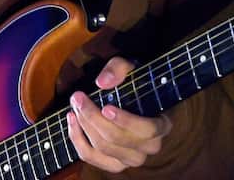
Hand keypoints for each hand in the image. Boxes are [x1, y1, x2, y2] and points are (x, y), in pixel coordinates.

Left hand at [66, 57, 172, 172]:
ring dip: (84, 127)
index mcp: (162, 125)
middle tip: (78, 98)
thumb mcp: (130, 68)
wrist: (131, 99)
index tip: (106, 108)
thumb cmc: (134, 84)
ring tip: (74, 108)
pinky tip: (72, 122)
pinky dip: (78, 141)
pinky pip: (92, 158)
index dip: (125, 121)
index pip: (147, 129)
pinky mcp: (114, 164)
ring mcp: (132, 159)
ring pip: (104, 148)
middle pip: (118, 138)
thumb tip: (102, 82)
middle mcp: (150, 147)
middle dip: (93, 117)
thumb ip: (118, 68)